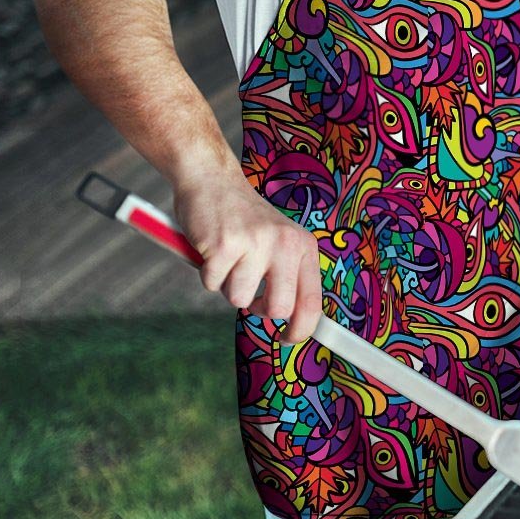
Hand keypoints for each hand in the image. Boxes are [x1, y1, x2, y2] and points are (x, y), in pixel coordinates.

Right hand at [173, 170, 321, 344]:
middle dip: (258, 309)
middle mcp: (285, 244)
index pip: (312, 301)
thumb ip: (288, 276)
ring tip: (229, 258)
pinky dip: (207, 273)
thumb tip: (295, 323)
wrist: (212, 179)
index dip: (301, 329)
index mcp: (303, 246)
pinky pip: (212, 284)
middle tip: (249, 294)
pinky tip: (212, 249)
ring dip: (227, 286)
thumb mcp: (279, 242)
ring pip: (239, 299)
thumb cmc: (244, 220)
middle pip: (278, 308)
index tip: (287, 339)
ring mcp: (255, 243)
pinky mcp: (224, 245)